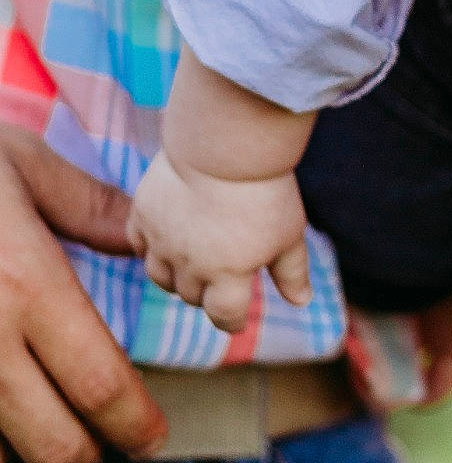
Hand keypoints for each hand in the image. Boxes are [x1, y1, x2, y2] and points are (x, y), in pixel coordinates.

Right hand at [0, 125, 166, 462]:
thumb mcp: (20, 166)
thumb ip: (87, 207)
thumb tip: (138, 241)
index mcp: (26, 284)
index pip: (98, 382)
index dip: (133, 423)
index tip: (151, 437)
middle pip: (52, 443)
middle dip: (91, 456)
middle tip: (112, 447)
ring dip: (30, 454)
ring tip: (54, 430)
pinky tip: (2, 421)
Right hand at [128, 151, 311, 333]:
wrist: (227, 143)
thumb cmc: (265, 189)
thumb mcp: (289, 232)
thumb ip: (292, 272)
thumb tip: (302, 302)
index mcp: (228, 278)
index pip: (226, 317)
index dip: (233, 319)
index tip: (238, 316)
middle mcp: (190, 267)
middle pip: (192, 295)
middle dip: (207, 291)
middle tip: (220, 273)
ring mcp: (162, 242)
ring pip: (161, 276)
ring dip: (177, 275)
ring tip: (193, 260)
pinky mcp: (144, 214)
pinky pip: (138, 243)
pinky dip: (150, 247)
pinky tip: (166, 238)